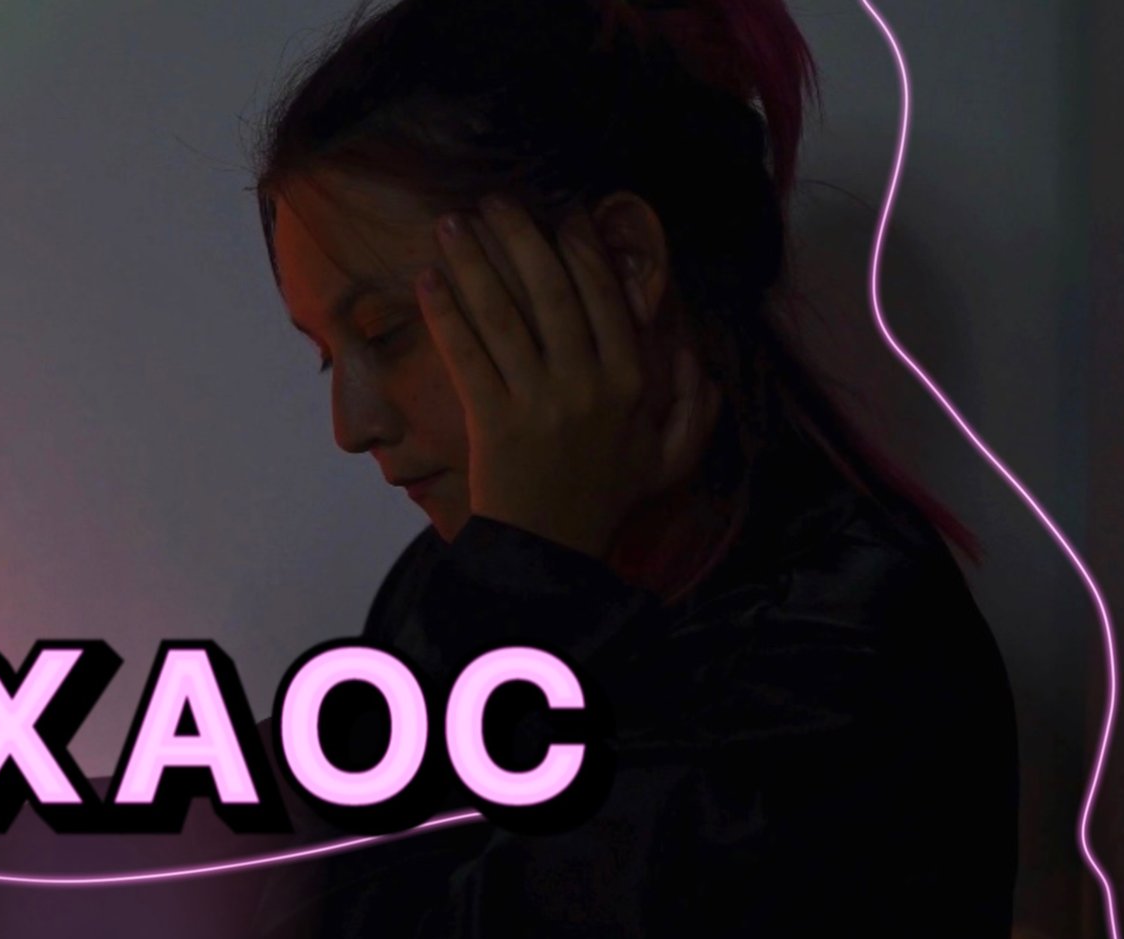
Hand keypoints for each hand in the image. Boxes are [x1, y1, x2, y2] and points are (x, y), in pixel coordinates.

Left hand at [415, 195, 720, 558]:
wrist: (552, 553)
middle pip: (549, 291)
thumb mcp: (669, 459)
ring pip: (503, 314)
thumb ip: (694, 406)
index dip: (579, 250)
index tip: (561, 216)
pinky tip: (427, 280)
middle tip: (492, 201)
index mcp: (629, 381)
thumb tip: (696, 353)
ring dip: (474, 262)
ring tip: (450, 224)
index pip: (605, 297)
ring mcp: (537, 400)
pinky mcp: (493, 420)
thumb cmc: (606, 501)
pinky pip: (467, 355)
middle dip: (519, 237)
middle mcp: (585, 382)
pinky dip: (446, 314)